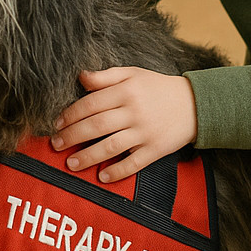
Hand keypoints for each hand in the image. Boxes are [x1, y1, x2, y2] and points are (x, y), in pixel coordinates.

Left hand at [50, 66, 198, 182]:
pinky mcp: (156, 149)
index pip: (91, 103)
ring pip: (111, 146)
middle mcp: (134, 111)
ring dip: (88, 157)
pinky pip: (134, 163)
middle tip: (56, 145)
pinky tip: (102, 177)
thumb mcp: (133, 74)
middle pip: (96, 125)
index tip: (56, 124)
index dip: (70, 114)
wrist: (195, 104)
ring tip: (71, 163)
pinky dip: (117, 171)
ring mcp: (145, 132)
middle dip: (72, 136)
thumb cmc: (158, 88)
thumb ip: (106, 76)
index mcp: (126, 91)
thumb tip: (80, 77)